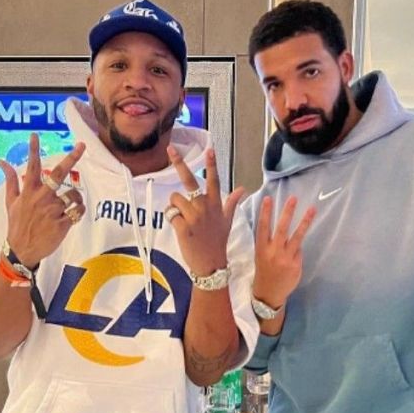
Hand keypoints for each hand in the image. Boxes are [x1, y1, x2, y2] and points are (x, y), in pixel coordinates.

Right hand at [0, 133, 85, 268]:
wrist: (22, 250)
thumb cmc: (17, 224)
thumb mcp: (10, 202)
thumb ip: (10, 180)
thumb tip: (1, 161)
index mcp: (29, 191)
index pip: (32, 166)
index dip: (33, 149)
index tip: (35, 135)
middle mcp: (42, 198)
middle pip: (59, 174)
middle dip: (71, 157)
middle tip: (81, 145)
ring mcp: (53, 210)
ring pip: (73, 195)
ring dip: (76, 197)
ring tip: (71, 204)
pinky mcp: (62, 224)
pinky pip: (78, 211)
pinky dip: (79, 210)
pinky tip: (74, 214)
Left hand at [166, 147, 245, 275]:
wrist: (211, 264)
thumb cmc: (218, 242)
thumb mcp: (227, 221)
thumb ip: (232, 203)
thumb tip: (242, 189)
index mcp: (215, 204)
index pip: (214, 179)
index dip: (211, 163)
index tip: (209, 149)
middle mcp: (204, 207)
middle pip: (189, 180)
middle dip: (179, 162)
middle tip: (170, 148)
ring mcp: (194, 217)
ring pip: (175, 199)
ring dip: (174, 207)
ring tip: (182, 219)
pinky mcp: (183, 227)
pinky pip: (171, 215)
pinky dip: (172, 219)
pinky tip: (179, 228)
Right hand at [252, 195, 316, 307]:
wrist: (268, 293)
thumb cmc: (265, 271)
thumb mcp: (261, 256)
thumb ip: (271, 244)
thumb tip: (287, 233)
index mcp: (262, 249)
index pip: (263, 227)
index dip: (265, 213)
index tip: (268, 199)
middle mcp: (273, 252)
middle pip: (282, 229)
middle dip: (287, 212)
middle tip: (293, 198)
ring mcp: (286, 258)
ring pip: (297, 237)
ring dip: (304, 222)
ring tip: (312, 209)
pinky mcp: (295, 265)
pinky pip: (299, 252)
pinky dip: (298, 250)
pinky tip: (293, 255)